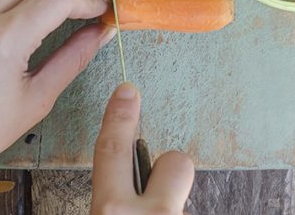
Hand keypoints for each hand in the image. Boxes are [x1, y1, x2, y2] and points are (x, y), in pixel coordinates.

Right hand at [91, 83, 194, 214]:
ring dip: (170, 208)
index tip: (127, 92)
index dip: (120, 117)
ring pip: (181, 199)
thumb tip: (118, 196)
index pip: (113, 149)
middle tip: (159, 187)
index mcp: (111, 210)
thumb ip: (108, 206)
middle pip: (175, 162)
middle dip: (170, 164)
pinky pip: (186, 214)